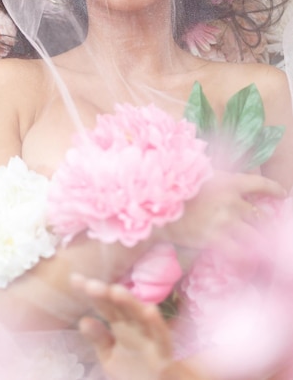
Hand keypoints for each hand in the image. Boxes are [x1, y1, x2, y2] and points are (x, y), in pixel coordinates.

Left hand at [72, 274, 173, 379]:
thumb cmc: (133, 372)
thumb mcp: (110, 357)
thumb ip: (99, 339)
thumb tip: (83, 320)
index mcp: (120, 325)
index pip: (104, 305)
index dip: (91, 293)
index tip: (74, 279)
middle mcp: (134, 326)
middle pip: (119, 306)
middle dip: (106, 295)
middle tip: (91, 285)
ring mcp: (149, 337)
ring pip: (139, 316)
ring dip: (129, 303)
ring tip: (116, 291)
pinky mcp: (163, 353)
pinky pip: (161, 337)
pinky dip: (157, 324)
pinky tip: (150, 311)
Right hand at [166, 172, 285, 250]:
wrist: (157, 205)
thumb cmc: (176, 188)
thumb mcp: (199, 175)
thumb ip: (218, 178)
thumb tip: (230, 181)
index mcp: (229, 182)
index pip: (259, 184)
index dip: (274, 189)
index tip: (282, 194)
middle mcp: (231, 202)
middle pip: (259, 215)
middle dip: (262, 222)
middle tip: (263, 228)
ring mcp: (225, 222)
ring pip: (254, 235)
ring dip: (257, 241)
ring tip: (261, 249)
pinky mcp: (215, 239)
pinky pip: (240, 253)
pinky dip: (246, 259)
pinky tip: (249, 263)